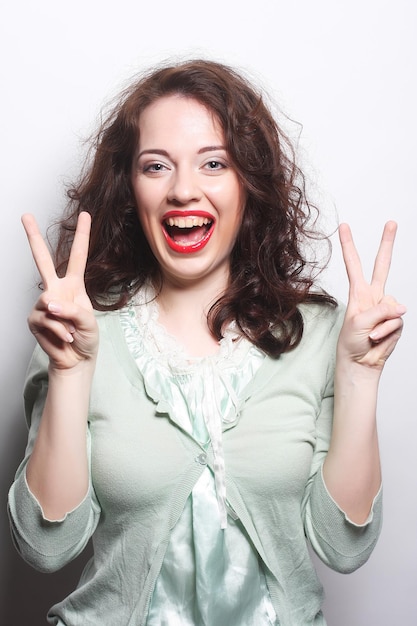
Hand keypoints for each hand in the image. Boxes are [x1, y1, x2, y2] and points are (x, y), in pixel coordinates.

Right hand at [22, 212, 97, 369]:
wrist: (76, 359)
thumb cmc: (86, 338)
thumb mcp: (89, 321)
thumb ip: (72, 310)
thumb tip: (48, 303)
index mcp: (74, 285)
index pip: (78, 256)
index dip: (82, 236)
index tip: (85, 214)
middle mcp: (56, 289)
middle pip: (42, 260)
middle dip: (33, 237)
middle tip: (25, 215)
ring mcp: (43, 304)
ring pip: (51, 304)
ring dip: (66, 323)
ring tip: (72, 333)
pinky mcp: (34, 319)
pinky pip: (47, 321)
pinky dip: (59, 332)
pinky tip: (64, 338)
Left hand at [337, 221, 404, 370]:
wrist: (361, 362)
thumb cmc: (352, 342)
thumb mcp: (359, 323)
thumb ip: (380, 312)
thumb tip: (402, 307)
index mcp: (358, 292)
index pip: (353, 264)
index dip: (348, 245)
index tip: (343, 226)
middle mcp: (374, 295)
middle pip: (383, 265)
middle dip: (387, 244)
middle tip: (392, 222)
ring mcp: (387, 307)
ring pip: (393, 305)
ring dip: (381, 324)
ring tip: (370, 334)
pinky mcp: (397, 320)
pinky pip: (397, 321)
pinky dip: (387, 332)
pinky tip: (379, 338)